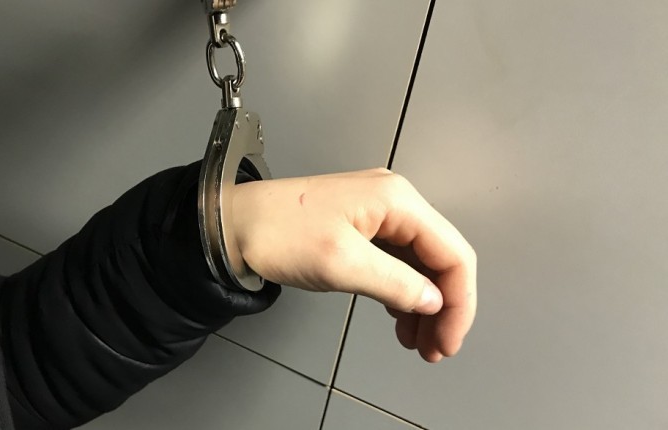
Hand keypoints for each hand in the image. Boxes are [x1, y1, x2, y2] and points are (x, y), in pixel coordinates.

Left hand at [231, 168, 476, 361]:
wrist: (230, 224)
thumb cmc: (280, 235)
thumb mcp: (341, 263)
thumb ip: (395, 283)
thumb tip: (434, 302)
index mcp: (397, 201)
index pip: (453, 253)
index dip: (460, 302)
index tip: (448, 341)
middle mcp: (395, 202)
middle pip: (440, 258)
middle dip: (443, 307)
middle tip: (433, 350)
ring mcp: (377, 215)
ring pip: (419, 264)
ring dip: (423, 304)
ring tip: (416, 343)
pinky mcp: (361, 228)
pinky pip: (396, 263)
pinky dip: (401, 293)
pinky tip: (398, 319)